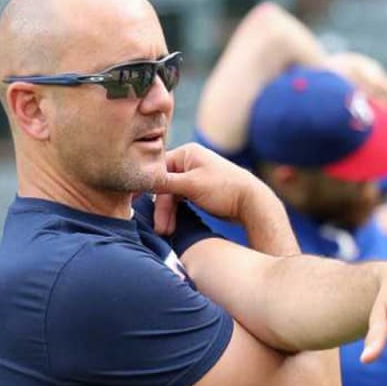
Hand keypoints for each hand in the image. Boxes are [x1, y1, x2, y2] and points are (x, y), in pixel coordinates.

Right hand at [152, 143, 274, 234]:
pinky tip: (172, 225)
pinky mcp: (199, 191)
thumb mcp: (191, 185)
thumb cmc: (225, 189)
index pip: (159, 168)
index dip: (148, 186)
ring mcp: (194, 177)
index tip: (134, 201)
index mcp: (187, 153)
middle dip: (161, 208)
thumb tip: (142, 180)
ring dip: (168, 214)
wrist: (252, 204)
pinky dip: (175, 213)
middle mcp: (190, 162)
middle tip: (160, 228)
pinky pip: (180, 201)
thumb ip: (165, 182)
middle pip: (164, 186)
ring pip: (171, 196)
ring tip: (167, 232)